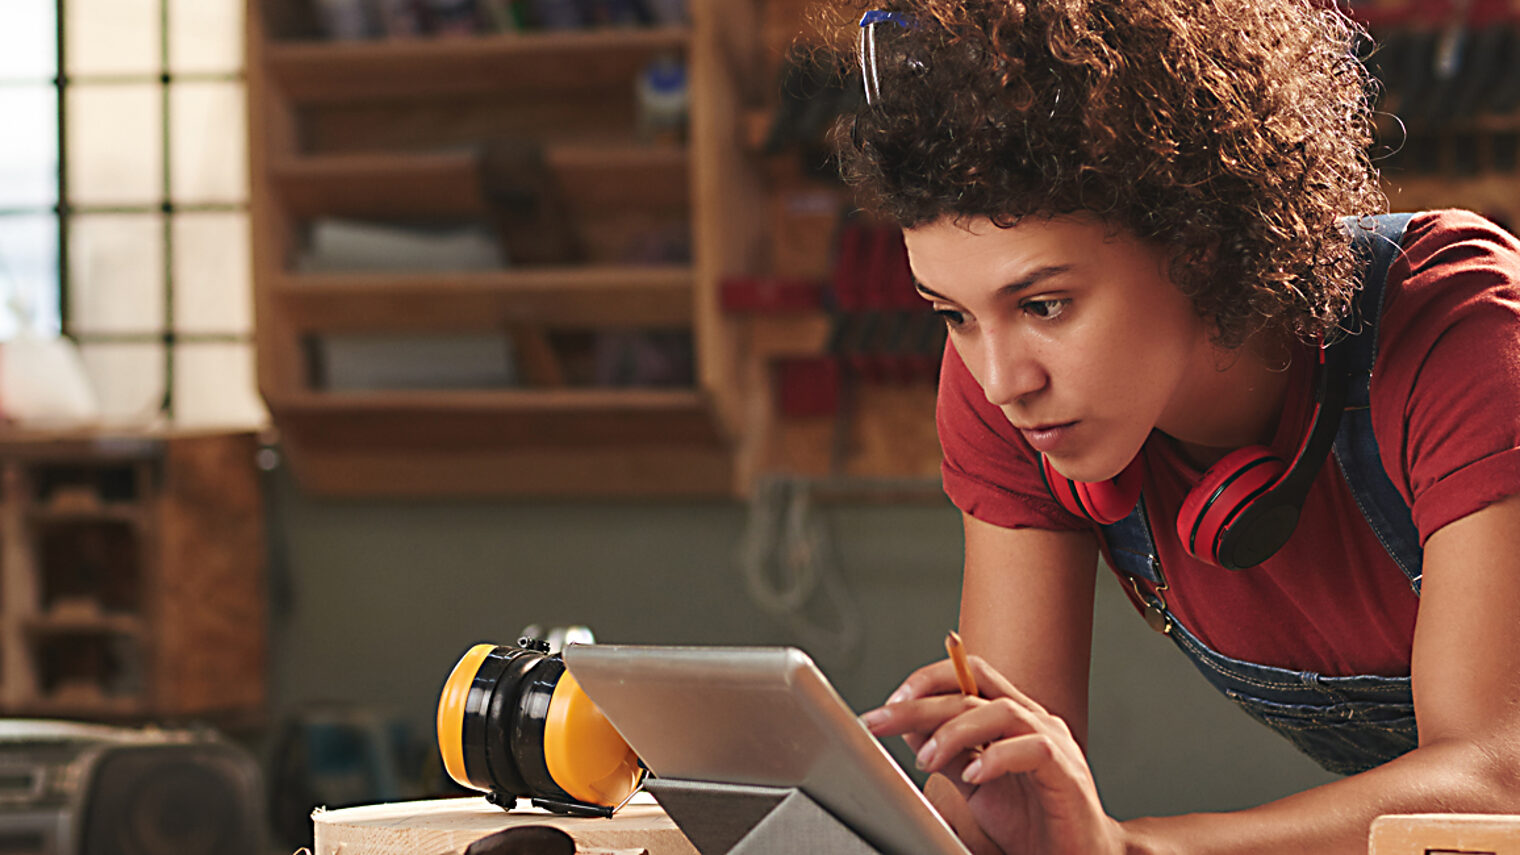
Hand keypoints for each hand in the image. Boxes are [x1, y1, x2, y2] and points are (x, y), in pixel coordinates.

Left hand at [861, 656, 1127, 854]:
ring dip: (954, 731)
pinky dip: (997, 757)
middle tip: (881, 720)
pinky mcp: (1066, 771)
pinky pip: (1033, 749)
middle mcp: (1033, 719)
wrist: (1074, 854)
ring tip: (926, 758)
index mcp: (1011, 716)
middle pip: (973, 691)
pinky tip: (973, 775)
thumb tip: (908, 728)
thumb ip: (948, 753)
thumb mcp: (974, 783)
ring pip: (1000, 711)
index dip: (927, 680)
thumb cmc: (1031, 819)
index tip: (890, 701)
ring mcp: (1053, 741)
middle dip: (920, 704)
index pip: (969, 674)